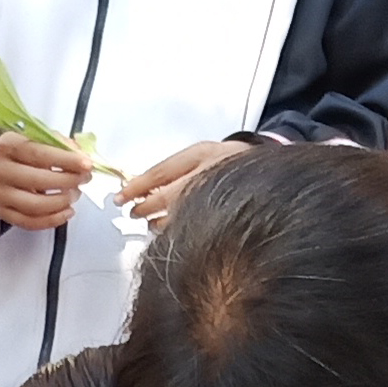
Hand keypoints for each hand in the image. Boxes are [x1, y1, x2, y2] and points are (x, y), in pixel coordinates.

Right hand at [0, 131, 90, 230]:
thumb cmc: (23, 152)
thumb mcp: (37, 139)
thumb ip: (59, 144)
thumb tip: (81, 154)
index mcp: (8, 146)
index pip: (39, 153)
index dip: (66, 160)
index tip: (87, 164)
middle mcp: (1, 171)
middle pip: (38, 180)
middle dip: (69, 181)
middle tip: (84, 179)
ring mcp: (1, 194)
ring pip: (35, 205)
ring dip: (62, 202)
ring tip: (75, 194)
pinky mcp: (4, 212)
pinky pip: (30, 222)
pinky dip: (53, 220)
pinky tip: (67, 211)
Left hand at [120, 139, 242, 224]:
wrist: (266, 171)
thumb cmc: (230, 162)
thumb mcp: (201, 154)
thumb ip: (173, 169)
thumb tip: (139, 186)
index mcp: (201, 156)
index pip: (160, 173)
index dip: (136, 187)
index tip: (121, 196)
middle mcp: (208, 176)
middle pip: (165, 198)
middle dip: (144, 208)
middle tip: (133, 211)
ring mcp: (216, 199)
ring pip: (176, 218)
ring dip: (157, 223)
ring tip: (151, 222)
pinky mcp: (222, 219)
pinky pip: (191, 230)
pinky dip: (176, 232)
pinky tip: (171, 231)